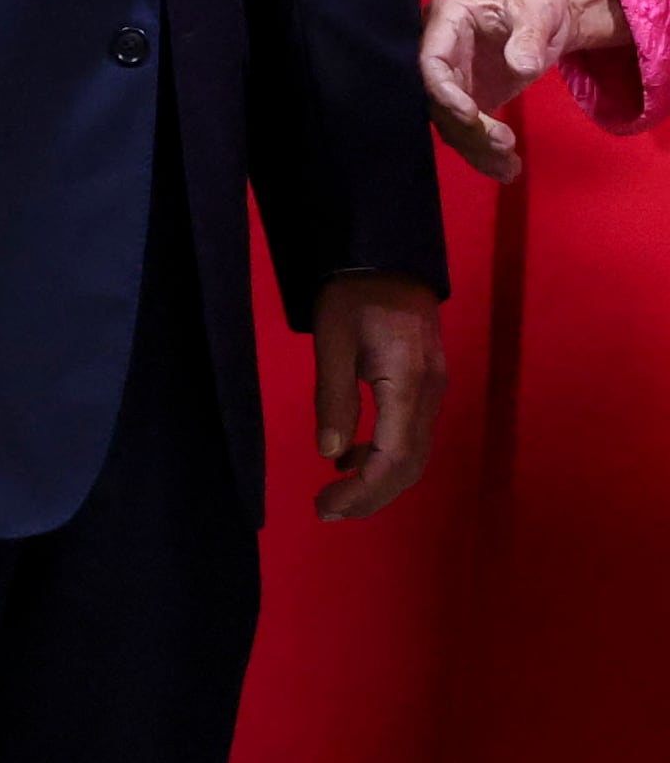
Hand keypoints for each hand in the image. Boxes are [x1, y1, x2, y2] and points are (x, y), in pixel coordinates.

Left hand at [310, 274, 445, 522]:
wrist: (387, 253)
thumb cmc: (353, 292)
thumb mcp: (331, 339)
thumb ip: (333, 397)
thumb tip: (331, 453)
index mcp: (407, 382)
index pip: (393, 458)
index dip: (363, 492)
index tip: (326, 506)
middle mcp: (431, 393)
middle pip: (409, 465)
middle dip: (371, 495)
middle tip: (327, 508)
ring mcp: (435, 388)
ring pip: (414, 453)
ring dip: (378, 479)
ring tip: (336, 490)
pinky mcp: (428, 382)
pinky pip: (412, 433)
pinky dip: (385, 454)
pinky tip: (352, 454)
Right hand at [421, 0, 628, 178]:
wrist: (547, 5)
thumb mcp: (537, 9)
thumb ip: (528, 36)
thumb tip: (521, 66)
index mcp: (448, 18)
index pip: (430, 59)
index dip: (443, 91)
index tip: (470, 116)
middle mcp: (442, 49)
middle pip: (438, 98)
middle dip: (467, 127)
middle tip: (503, 143)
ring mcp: (455, 75)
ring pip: (452, 121)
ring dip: (478, 148)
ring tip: (510, 167)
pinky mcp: (470, 96)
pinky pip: (469, 130)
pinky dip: (486, 152)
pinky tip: (507, 170)